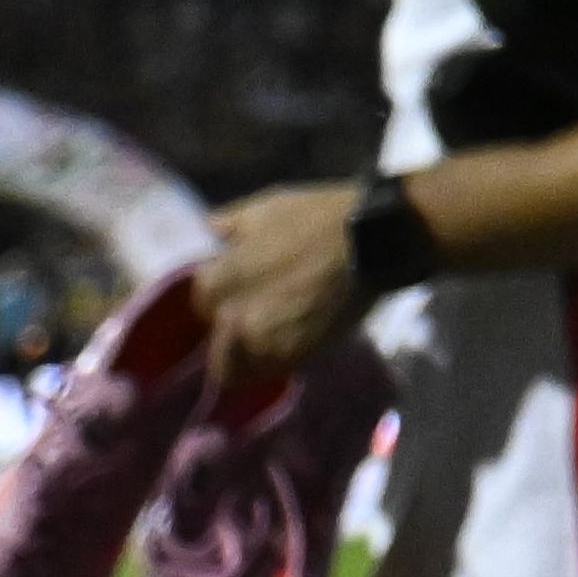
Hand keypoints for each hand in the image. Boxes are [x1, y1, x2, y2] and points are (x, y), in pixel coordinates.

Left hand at [196, 185, 370, 375]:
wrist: (374, 238)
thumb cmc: (318, 217)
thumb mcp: (269, 207)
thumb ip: (230, 223)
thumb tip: (210, 229)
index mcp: (218, 282)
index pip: (203, 304)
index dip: (225, 296)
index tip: (247, 290)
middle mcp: (232, 318)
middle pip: (219, 350)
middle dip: (236, 338)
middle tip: (263, 321)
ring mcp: (263, 342)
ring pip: (246, 368)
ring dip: (259, 355)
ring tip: (283, 337)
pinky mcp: (298, 356)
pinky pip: (280, 368)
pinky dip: (287, 358)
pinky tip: (304, 336)